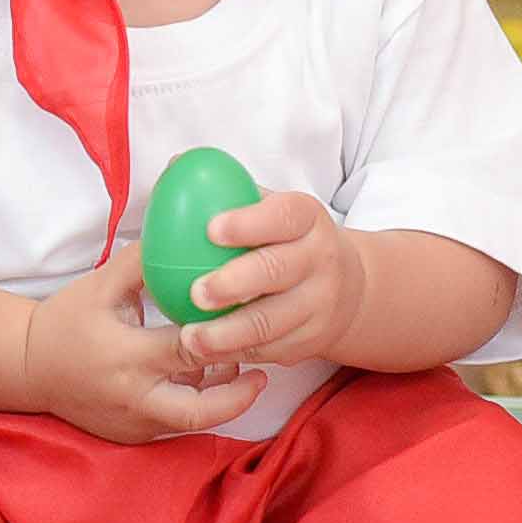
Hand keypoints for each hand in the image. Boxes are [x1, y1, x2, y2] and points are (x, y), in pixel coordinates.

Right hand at [20, 252, 263, 443]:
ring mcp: (134, 422)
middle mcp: (133, 397)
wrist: (28, 367)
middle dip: (237, 395)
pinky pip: (174, 423)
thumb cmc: (66, 320)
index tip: (247, 325)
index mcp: (125, 356)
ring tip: (243, 377)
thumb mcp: (101, 284)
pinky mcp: (133, 436)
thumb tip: (189, 235)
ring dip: (220, 402)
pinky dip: (195, 404)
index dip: (222, 339)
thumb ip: (144, 262)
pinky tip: (207, 383)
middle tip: (263, 374)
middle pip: (199, 408)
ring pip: (191, 420)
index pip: (186, 351)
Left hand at [166, 189, 361, 375]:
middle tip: (195, 293)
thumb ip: (226, 191)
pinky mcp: (312, 341)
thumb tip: (175, 168)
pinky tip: (206, 353)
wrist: (346, 286)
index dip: (248, 223)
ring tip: (191, 337)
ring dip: (228, 333)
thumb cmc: (285, 239)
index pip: (282, 216)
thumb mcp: (269, 207)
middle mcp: (320, 258)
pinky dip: (235, 354)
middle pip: (276, 271)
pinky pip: (270, 350)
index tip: (210, 229)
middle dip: (233, 284)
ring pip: (272, 322)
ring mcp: (319, 303)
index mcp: (306, 217)